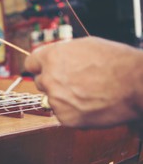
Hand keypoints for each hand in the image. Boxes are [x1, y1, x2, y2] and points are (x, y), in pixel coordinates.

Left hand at [24, 36, 142, 127]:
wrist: (136, 84)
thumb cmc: (116, 62)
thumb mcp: (85, 46)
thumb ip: (62, 53)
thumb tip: (51, 59)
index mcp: (52, 58)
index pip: (30, 64)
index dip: (39, 66)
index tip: (43, 70)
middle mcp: (49, 79)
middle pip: (40, 82)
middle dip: (53, 82)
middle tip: (74, 82)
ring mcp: (56, 100)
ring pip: (51, 99)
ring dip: (63, 98)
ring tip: (87, 93)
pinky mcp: (66, 118)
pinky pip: (62, 114)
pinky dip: (73, 112)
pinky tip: (89, 104)